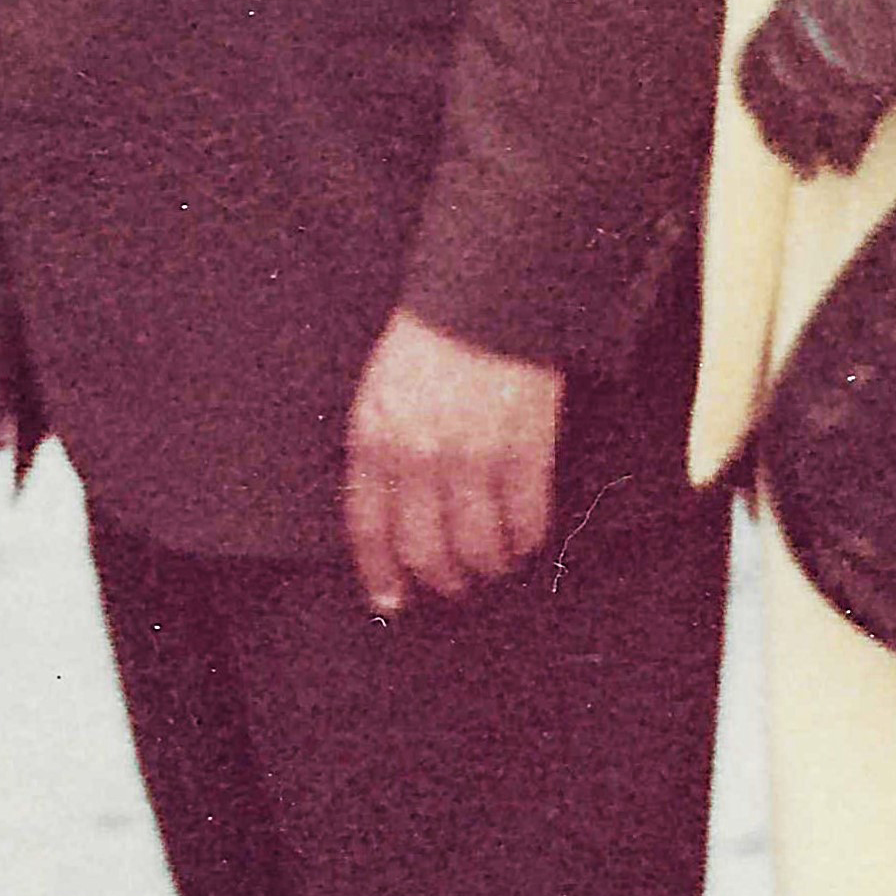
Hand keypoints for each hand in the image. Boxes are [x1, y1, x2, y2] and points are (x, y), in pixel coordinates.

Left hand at [342, 310, 564, 614]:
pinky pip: (525, 520)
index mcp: (375, 438)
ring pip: (478, 547)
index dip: (381, 574)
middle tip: (454, 584)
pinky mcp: (523, 449)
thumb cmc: (432, 340)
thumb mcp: (381, 392)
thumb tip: (392, 515)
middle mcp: (419, 455)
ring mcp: (473, 455)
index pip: (369, 528)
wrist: (486, 294)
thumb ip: (380, 451)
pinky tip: (525, 538)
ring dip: (487, 565)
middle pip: (425, 550)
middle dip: (441, 578)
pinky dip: (526, 539)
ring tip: (494, 562)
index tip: (391, 601)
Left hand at [733, 0, 895, 175]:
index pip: (759, 50)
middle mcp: (810, 21)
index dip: (760, 89)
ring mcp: (836, 49)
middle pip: (769, 90)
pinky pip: (845, 126)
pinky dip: (843, 151)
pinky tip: (847, 167)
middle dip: (776, 129)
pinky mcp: (870, 78)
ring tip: (815, 172)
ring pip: (800, 115)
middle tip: (792, 159)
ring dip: (802, 148)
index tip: (770, 113)